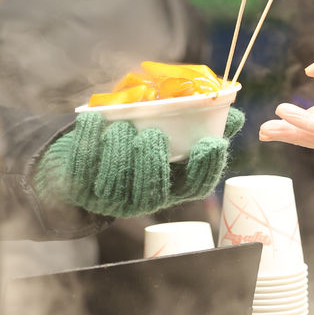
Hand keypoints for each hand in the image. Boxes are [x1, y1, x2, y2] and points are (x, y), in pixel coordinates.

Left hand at [34, 107, 244, 217]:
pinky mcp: (80, 188)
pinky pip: (83, 168)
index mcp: (172, 187)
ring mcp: (110, 199)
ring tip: (122, 126)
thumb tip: (233, 115)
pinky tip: (94, 119)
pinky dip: (88, 139)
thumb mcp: (173, 139)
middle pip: (153, 190)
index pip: (196, 187)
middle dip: (152, 160)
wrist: (86, 164)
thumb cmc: (139, 146)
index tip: (210, 143)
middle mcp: (144, 199)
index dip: (206, 168)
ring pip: (116, 182)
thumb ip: (204, 126)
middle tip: (151, 134)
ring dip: (120, 150)